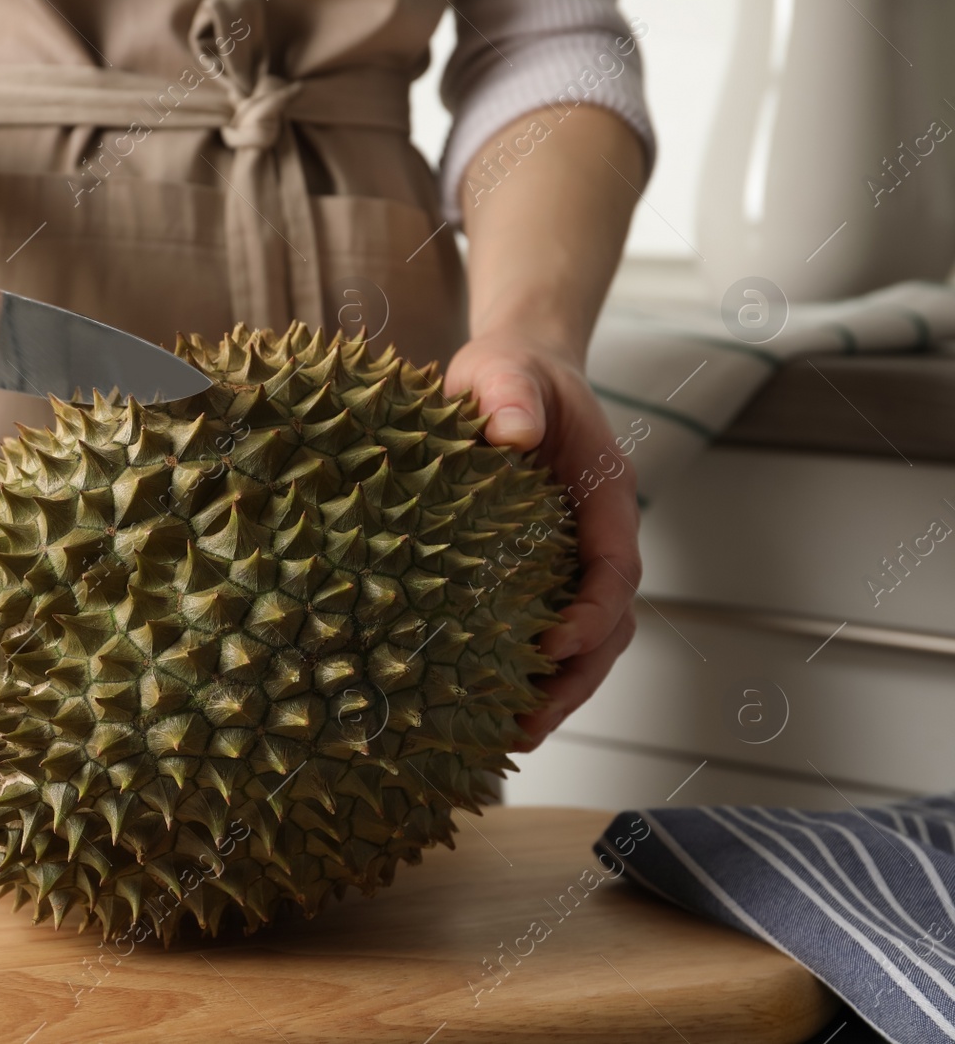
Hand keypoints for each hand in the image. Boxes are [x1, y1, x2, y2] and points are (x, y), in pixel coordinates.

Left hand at [444, 334, 640, 749]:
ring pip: (588, 642)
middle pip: (609, 625)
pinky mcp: (540, 573)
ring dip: (558, 691)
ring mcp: (573, 559)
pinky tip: (490, 706)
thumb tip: (515, 433)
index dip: (593, 613)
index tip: (553, 644)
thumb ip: (510, 393)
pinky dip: (532, 673)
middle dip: (577, 680)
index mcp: (603, 496)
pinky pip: (549, 630)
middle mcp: (598, 537)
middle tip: (528, 725)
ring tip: (511, 736)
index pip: (615, 570)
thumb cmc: (511, 373)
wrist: (514, 374)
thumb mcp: (504, 369)